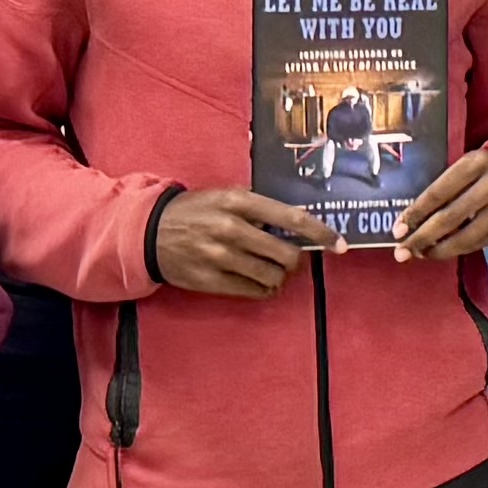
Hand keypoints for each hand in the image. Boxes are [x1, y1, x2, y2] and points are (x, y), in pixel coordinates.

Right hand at [154, 185, 326, 296]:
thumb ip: (259, 206)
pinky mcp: (209, 280)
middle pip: (286, 254)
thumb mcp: (225, 196)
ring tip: (271, 269)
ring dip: (279, 276)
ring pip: (272, 276)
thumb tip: (300, 220)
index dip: (321, 233)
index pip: (292, 219)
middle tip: (290, 258)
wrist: (148, 232)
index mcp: (238, 202)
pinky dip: (264, 289)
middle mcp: (230, 229)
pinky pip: (253, 291)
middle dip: (295, 259)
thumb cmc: (195, 211)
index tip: (339, 244)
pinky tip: (259, 282)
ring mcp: (219, 257)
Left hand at [393, 146, 487, 261]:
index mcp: (477, 162)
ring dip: (440, 250)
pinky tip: (447, 250)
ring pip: (467, 237)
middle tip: (402, 252)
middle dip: (422, 237)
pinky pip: (484, 243)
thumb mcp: (471, 167)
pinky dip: (462, 249)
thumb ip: (447, 188)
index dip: (416, 213)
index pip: (439, 192)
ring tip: (422, 254)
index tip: (398, 230)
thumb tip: (413, 220)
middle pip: (450, 218)